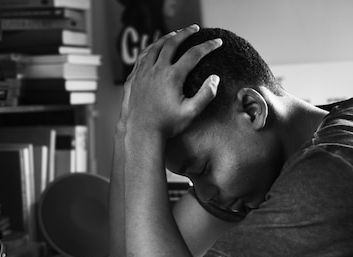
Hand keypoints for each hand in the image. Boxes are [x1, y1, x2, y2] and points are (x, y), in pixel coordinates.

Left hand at [118, 24, 221, 139]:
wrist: (141, 132)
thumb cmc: (167, 125)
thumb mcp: (191, 113)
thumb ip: (205, 95)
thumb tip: (215, 78)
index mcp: (172, 76)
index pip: (194, 54)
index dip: (208, 46)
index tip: (218, 42)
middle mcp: (156, 70)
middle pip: (173, 43)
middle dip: (186, 33)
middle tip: (195, 28)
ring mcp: (143, 72)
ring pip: (155, 47)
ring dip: (167, 38)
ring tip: (175, 34)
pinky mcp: (134, 78)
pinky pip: (142, 56)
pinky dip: (151, 48)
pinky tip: (154, 48)